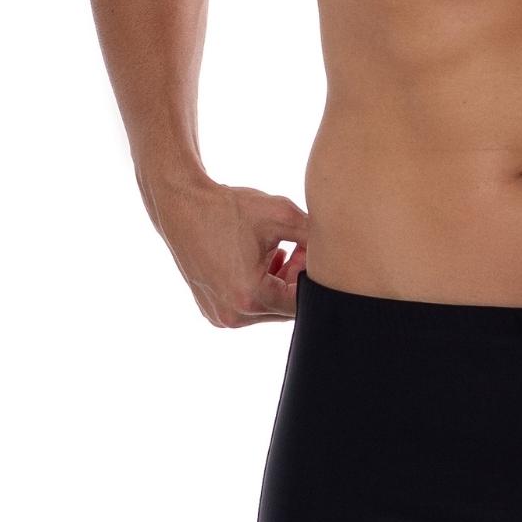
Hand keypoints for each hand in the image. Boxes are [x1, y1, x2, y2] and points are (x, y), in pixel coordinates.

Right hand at [151, 178, 308, 326]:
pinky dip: (260, 287)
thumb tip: (340, 255)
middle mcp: (234, 315)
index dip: (312, 277)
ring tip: (281, 250)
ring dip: (280, 284)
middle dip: (297, 279)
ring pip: (268, 308)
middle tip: (298, 247)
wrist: (182, 206)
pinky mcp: (212, 310)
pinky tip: (263, 259)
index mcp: (250, 297)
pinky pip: (249, 306)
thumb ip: (315, 238)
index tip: (309, 251)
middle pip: (285, 308)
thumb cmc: (230, 208)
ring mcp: (220, 316)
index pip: (302, 303)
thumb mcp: (282, 216)